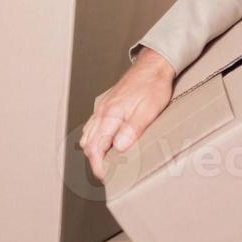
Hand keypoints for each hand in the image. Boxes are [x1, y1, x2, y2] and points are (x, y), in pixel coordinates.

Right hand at [79, 48, 174, 180]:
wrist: (153, 65)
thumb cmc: (153, 86)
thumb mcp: (148, 110)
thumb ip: (132, 130)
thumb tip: (118, 148)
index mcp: (111, 115)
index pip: (96, 148)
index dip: (98, 166)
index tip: (106, 177)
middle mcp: (102, 111)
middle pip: (89, 143)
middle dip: (95, 161)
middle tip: (108, 173)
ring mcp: (103, 107)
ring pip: (89, 134)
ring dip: (94, 150)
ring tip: (108, 161)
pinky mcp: (107, 104)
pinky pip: (94, 125)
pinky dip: (96, 138)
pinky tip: (107, 142)